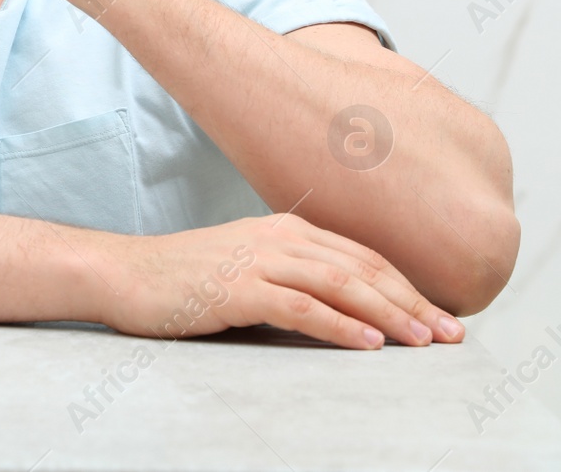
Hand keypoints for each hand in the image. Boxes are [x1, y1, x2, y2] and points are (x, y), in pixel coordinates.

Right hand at [98, 213, 464, 348]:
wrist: (122, 272)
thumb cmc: (179, 276)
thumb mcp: (242, 263)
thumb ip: (287, 271)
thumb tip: (336, 301)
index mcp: (281, 228)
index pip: (359, 255)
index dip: (405, 284)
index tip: (438, 314)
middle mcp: (276, 237)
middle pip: (361, 268)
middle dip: (412, 300)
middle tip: (449, 333)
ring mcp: (256, 260)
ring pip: (340, 285)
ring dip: (388, 314)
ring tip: (423, 340)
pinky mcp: (237, 288)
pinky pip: (301, 307)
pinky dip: (341, 325)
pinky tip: (368, 343)